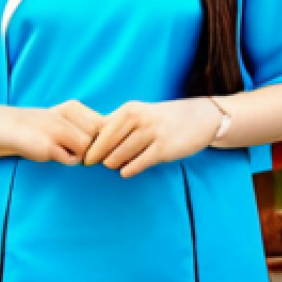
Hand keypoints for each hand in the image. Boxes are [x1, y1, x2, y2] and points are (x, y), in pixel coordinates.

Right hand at [12, 100, 101, 166]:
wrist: (11, 128)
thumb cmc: (43, 127)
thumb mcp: (66, 119)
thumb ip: (87, 126)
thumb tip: (112, 142)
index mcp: (74, 108)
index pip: (102, 124)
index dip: (103, 137)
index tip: (93, 143)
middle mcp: (67, 116)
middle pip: (96, 138)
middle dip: (92, 148)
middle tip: (74, 147)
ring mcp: (57, 130)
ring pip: (86, 150)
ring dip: (79, 155)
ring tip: (63, 149)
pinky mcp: (49, 146)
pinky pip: (72, 160)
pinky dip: (67, 160)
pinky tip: (54, 154)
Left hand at [84, 99, 220, 178]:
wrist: (198, 118)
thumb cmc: (161, 120)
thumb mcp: (138, 115)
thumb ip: (116, 125)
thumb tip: (90, 140)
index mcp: (128, 110)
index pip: (99, 130)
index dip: (90, 145)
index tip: (84, 156)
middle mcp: (138, 119)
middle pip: (105, 144)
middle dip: (97, 157)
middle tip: (93, 165)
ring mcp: (151, 133)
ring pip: (119, 156)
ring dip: (113, 164)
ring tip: (113, 166)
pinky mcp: (163, 149)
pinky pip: (138, 164)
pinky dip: (129, 170)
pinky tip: (126, 171)